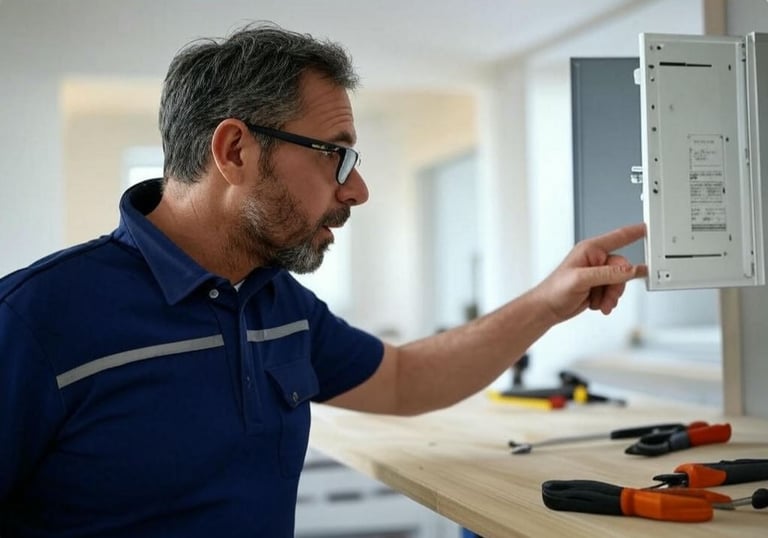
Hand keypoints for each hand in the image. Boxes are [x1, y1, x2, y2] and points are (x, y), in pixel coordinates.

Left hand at [533, 223, 647, 322]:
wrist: (547, 308)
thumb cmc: (555, 290)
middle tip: (608, 297)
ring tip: (599, 302)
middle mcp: (595, 260)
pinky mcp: (597, 286)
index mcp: (590, 250)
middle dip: (616, 286)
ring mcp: (597, 274)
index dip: (635, 232)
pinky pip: (613, 292)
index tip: (649, 228)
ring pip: (619, 283)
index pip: (618, 237)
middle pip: (622, 269)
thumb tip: (629, 270)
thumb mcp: (582, 279)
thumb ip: (608, 274)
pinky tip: (596, 303)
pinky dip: (607, 300)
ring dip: (611, 296)